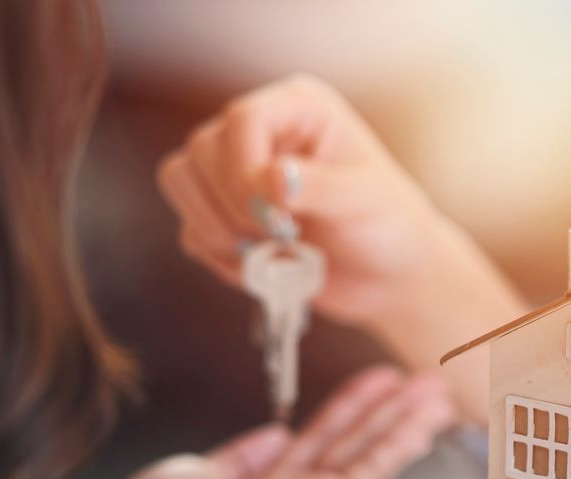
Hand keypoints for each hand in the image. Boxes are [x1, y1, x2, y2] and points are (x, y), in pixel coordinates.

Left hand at [86, 367, 452, 478]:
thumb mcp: (205, 473)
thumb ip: (245, 457)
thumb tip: (277, 434)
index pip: (322, 443)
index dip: (351, 410)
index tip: (376, 385)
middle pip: (355, 445)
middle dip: (390, 411)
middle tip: (425, 384)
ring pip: (372, 453)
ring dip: (406, 420)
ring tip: (436, 391)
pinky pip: (376, 467)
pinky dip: (402, 440)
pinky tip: (424, 420)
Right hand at [157, 74, 520, 421]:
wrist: (389, 278)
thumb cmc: (390, 226)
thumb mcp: (366, 201)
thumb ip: (322, 187)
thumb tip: (272, 178)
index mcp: (297, 108)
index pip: (243, 119)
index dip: (246, 168)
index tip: (280, 214)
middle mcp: (261, 132)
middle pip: (202, 148)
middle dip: (233, 203)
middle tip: (283, 236)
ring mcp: (236, 173)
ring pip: (181, 180)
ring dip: (216, 227)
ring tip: (270, 252)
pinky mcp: (224, 217)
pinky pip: (191, 230)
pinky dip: (220, 256)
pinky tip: (263, 268)